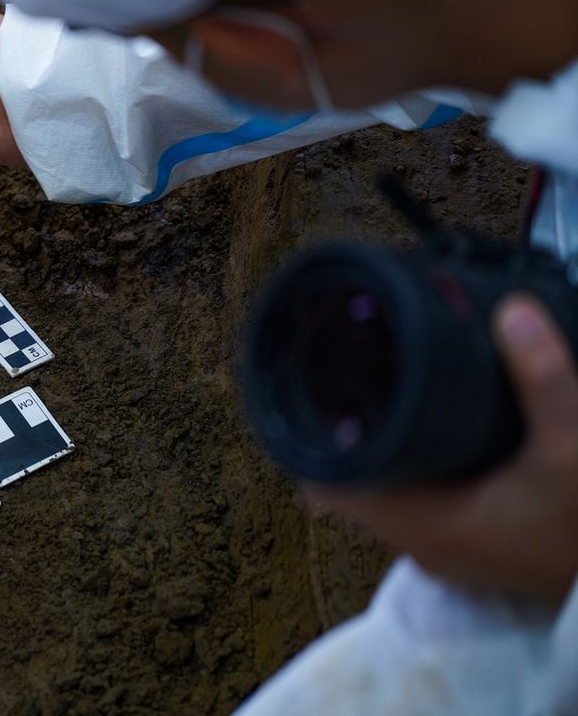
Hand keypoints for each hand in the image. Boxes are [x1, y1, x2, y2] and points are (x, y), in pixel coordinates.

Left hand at [306, 293, 577, 602]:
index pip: (328, 486)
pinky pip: (416, 502)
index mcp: (423, 525)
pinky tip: (424, 433)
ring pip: (384, 494)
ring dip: (379, 451)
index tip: (308, 391)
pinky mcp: (469, 546)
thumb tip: (511, 311)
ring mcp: (445, 549)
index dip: (311, 441)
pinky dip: (412, 468)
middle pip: (351, 484)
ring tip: (377, 395)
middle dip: (346, 435)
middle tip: (343, 375)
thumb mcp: (571, 449)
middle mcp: (422, 544)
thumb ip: (544, 381)